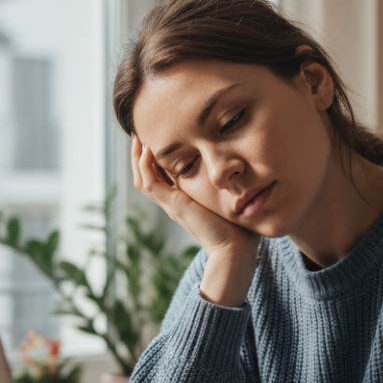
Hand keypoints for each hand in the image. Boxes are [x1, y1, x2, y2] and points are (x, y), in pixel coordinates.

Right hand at [132, 136, 259, 305]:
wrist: (235, 249)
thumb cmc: (239, 229)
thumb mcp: (231, 199)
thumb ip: (231, 185)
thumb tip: (244, 169)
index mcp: (184, 201)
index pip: (162, 175)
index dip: (156, 158)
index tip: (159, 137)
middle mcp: (173, 202)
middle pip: (146, 176)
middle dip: (141, 154)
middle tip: (140, 132)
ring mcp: (171, 204)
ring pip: (142, 179)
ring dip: (137, 157)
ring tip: (138, 136)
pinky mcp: (174, 204)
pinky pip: (150, 183)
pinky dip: (145, 166)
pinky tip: (149, 149)